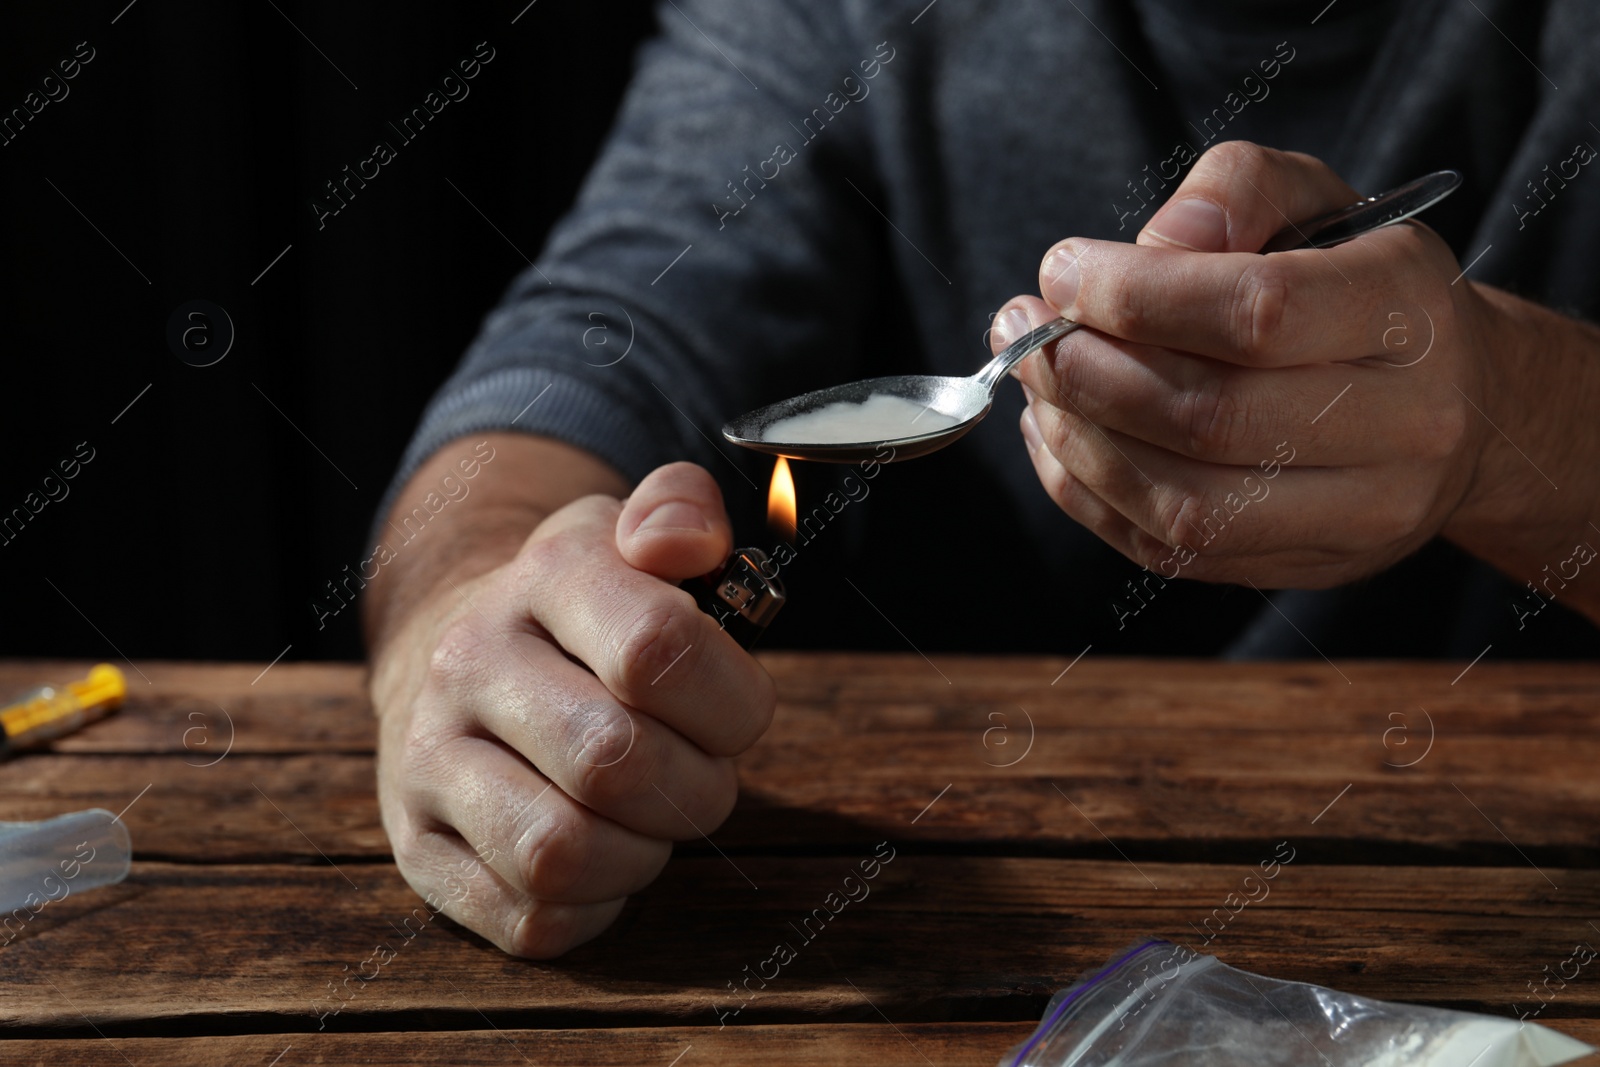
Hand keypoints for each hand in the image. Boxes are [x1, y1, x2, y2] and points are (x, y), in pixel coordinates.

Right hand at [370, 461, 775, 957]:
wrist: (450, 651)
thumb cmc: (579, 611)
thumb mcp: (628, 536)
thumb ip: (680, 513)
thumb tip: (687, 540)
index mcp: (543, 578)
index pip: (658, 648)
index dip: (732, 700)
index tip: (736, 710)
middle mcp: (469, 663)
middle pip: (617, 763)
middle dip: (698, 788)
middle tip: (701, 774)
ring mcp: (430, 759)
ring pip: (561, 854)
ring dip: (642, 855)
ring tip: (648, 818)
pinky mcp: (418, 848)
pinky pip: (529, 919)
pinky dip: (595, 907)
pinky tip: (602, 858)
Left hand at [990, 140, 1511, 588]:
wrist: (1459, 404)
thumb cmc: (1358, 287)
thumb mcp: (1317, 201)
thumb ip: (1237, 190)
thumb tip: (1156, 243)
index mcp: (1407, 314)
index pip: (1256, 314)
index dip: (1135, 296)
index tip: (1060, 272)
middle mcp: (1403, 428)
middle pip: (1210, 417)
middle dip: (1085, 371)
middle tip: (1021, 331)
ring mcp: (1359, 515)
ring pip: (1185, 502)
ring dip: (1078, 440)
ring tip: (1034, 382)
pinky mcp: (1304, 567)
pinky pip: (1171, 549)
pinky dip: (1088, 494)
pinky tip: (1057, 436)